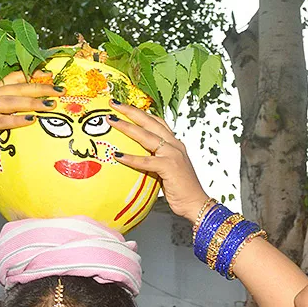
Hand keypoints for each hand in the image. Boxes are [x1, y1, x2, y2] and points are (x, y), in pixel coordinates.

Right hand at [0, 72, 56, 181]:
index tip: (49, 74)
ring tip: (51, 105)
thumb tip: (31, 115)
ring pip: (12, 102)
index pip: (12, 79)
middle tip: (59, 90)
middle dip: (40, 87)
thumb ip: (6, 114)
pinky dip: (17, 120)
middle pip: (17, 88)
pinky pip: (2, 121)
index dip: (31, 75)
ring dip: (33, 102)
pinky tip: (32, 121)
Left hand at [108, 103, 209, 220]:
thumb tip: (134, 158)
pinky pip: (146, 161)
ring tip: (111, 121)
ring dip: (127, 127)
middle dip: (131, 111)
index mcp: (174, 144)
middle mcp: (174, 145)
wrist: (195, 203)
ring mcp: (173, 155)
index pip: (157, 122)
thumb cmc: (180, 189)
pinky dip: (132, 158)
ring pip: (146, 136)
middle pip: (150, 122)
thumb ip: (153, 160)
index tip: (125, 106)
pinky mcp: (169, 167)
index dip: (141, 112)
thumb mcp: (166, 170)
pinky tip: (118, 156)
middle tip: (114, 103)